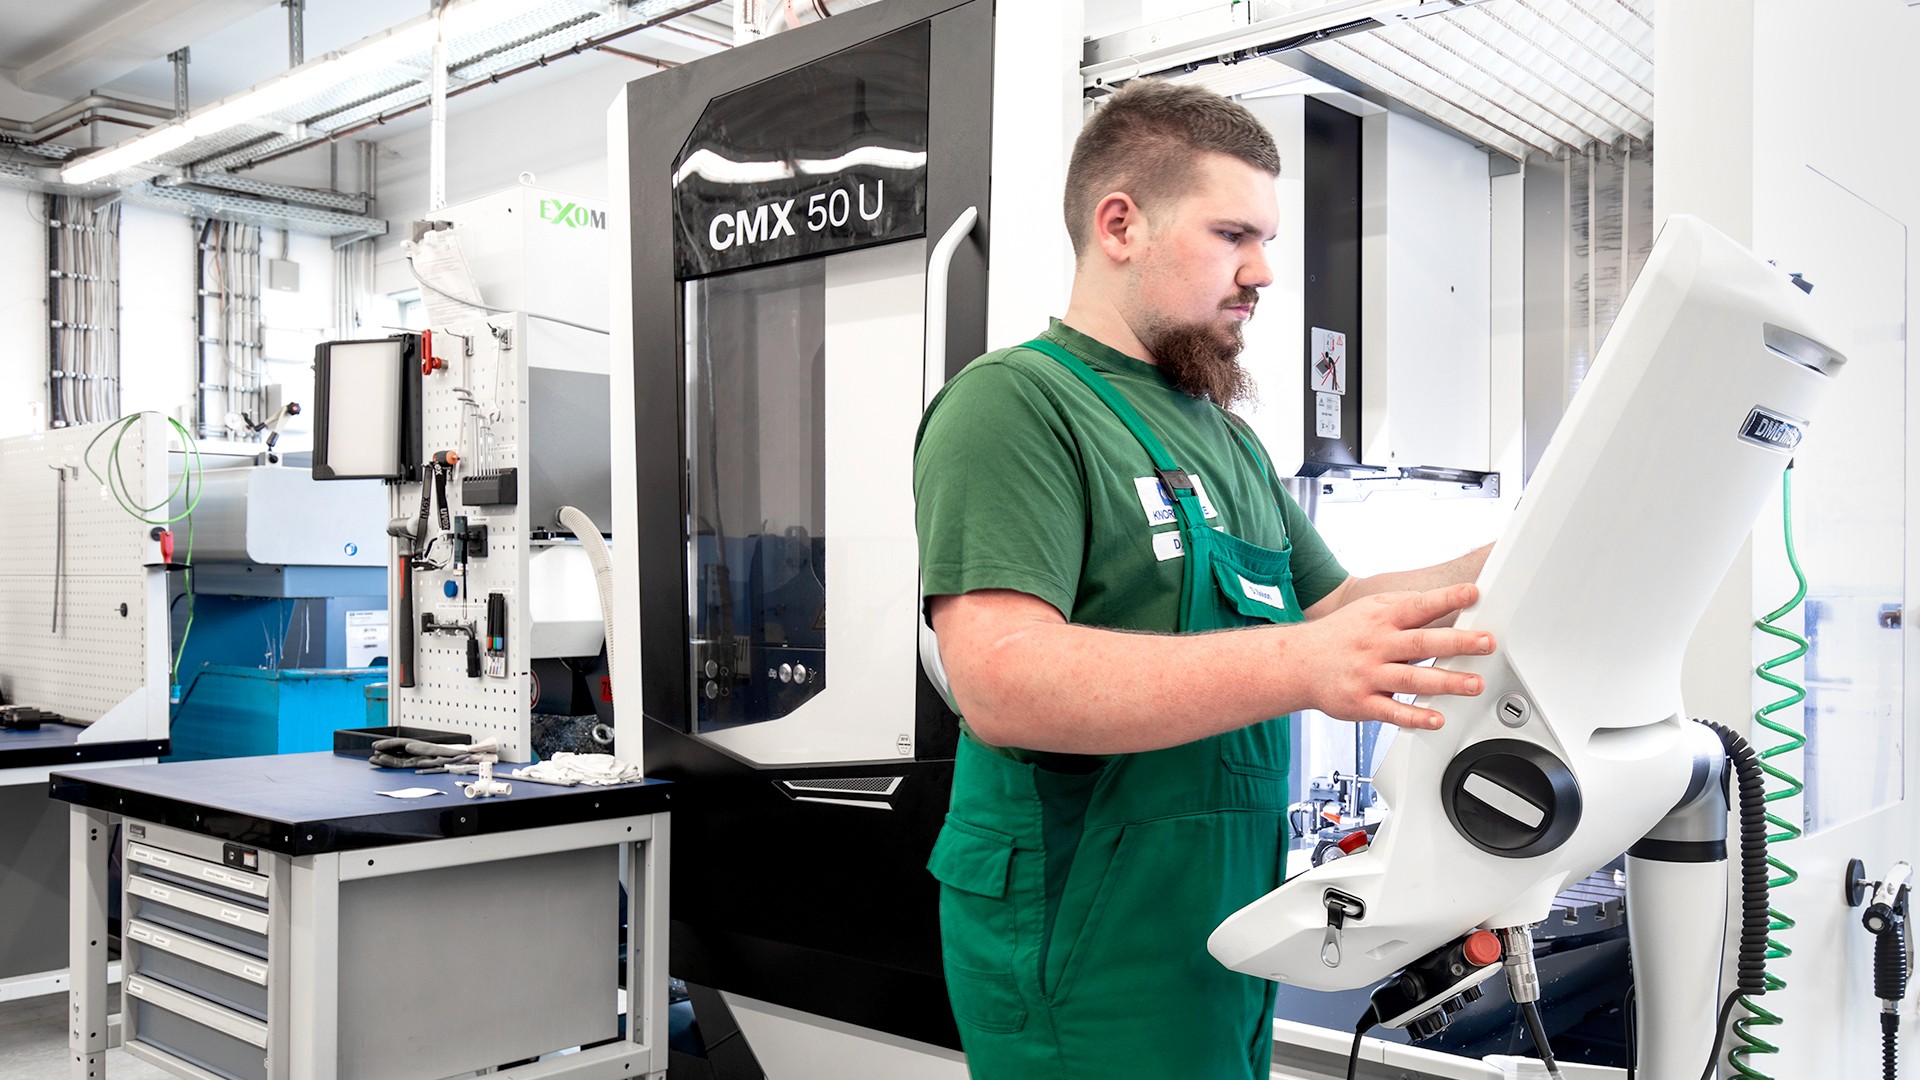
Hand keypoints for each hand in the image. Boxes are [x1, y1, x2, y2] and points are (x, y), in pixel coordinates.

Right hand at [1294, 584, 1493, 728]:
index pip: (1418, 606)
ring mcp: (1369, 675)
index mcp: (1381, 619)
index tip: (1473, 594)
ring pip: (1412, 679)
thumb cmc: (1339, 636)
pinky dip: (1415, 716)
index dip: (1447, 598)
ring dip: (1446, 683)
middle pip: (1421, 643)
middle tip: (1486, 643)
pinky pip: (1392, 712)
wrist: (1297, 664)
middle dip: (1457, 643)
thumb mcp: (1366, 609)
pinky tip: (1437, 719)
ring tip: (1474, 684)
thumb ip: (1400, 605)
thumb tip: (1437, 600)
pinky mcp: (1362, 703)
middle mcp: (1377, 645)